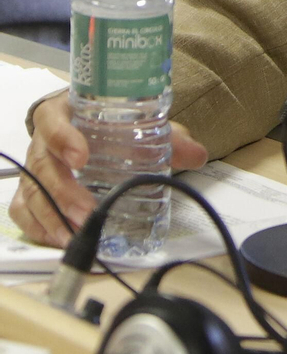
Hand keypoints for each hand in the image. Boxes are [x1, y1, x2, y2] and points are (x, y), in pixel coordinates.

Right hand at [8, 91, 206, 247]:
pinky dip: (38, 226)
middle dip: (62, 192)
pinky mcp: (31, 189)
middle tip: (86, 212)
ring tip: (73, 234)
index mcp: (62, 115)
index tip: (81, 157)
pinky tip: (59, 238)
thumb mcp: (134, 122)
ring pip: (31, 192)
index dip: (63, 139)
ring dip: (50, 216)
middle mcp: (41, 142)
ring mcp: (34, 167)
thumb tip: (197, 155)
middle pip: (41, 166)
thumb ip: (167, 137)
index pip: (53, 123)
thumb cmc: (106, 121)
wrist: (82, 120)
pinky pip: (23, 209)